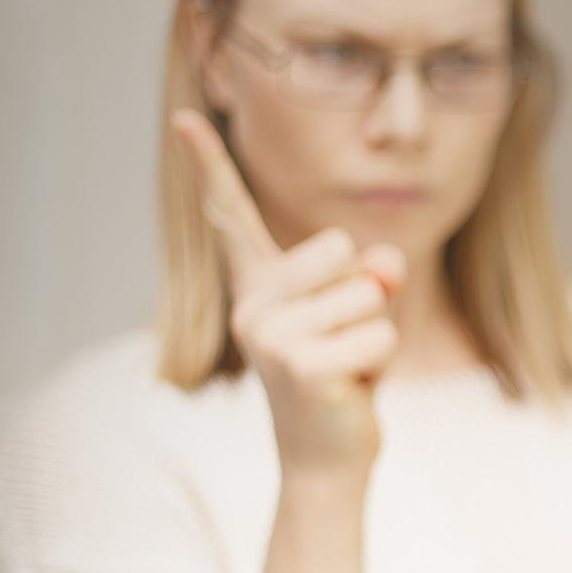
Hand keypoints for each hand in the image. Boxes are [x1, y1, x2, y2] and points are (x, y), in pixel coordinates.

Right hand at [171, 109, 405, 477]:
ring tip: (346, 365)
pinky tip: (351, 388)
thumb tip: (386, 267)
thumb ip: (378, 275)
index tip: (185, 117)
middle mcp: (252, 303)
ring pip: (371, 294)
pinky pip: (380, 335)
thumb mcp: (365, 313)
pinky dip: (381, 361)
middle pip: (343, 248)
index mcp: (260, 284)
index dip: (211, 163)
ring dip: (377, 333)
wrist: (327, 455)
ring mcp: (269, 334)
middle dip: (367, 293)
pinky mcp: (299, 365)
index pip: (231, 215)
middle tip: (343, 341)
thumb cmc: (345, 376)